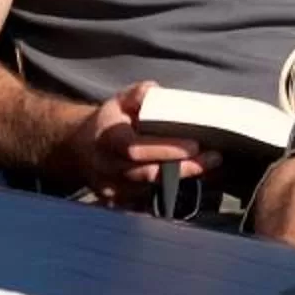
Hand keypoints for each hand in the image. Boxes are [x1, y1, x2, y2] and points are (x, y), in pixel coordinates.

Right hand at [68, 82, 213, 202]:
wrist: (80, 149)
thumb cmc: (108, 122)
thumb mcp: (119, 101)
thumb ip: (138, 94)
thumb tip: (155, 91)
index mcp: (108, 140)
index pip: (136, 148)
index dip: (165, 149)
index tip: (194, 145)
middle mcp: (108, 168)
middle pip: (149, 174)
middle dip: (184, 168)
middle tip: (214, 158)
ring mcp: (112, 189)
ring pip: (152, 190)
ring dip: (183, 180)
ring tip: (211, 167)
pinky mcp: (118, 203)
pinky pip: (149, 202)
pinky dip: (173, 192)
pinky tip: (195, 180)